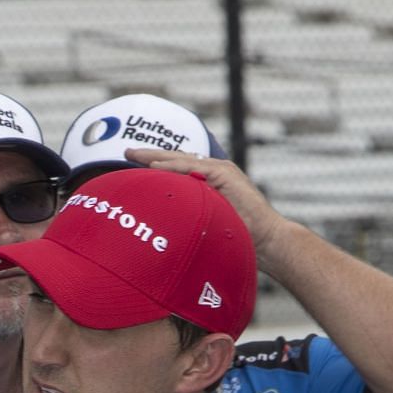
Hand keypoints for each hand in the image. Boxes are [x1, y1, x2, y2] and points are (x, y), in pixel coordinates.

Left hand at [121, 147, 289, 251]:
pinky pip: (193, 168)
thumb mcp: (208, 225)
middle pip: (177, 160)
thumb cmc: (239, 239)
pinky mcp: (225, 175)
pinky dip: (173, 166)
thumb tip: (166, 228)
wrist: (267, 241)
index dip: (155, 165)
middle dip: (150, 155)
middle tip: (125, 151)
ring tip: (133, 154)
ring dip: (156, 157)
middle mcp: (214, 172)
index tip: (131, 164)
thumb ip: (191, 219)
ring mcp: (221, 171)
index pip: (178, 169)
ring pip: (182, 160)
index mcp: (210, 181)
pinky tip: (154, 165)